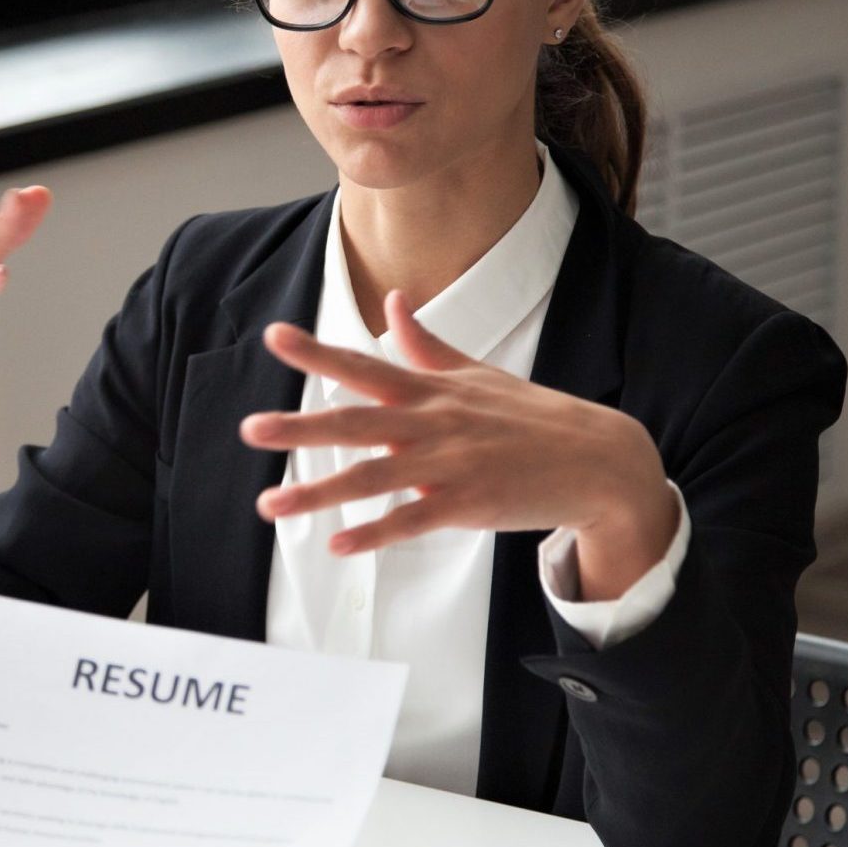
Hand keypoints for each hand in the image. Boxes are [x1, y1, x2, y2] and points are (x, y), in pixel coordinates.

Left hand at [238, 290, 678, 600]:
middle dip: (300, 426)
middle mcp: (433, 423)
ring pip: (373, 477)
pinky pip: (411, 521)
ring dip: (319, 492)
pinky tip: (337, 544)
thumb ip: (425, 344)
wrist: (598, 460)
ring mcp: (449, 465)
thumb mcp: (476, 373)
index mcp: (431, 390)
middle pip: (356, 422)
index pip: (363, 365)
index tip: (274, 337)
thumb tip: (394, 302)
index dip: (317, 352)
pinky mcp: (467, 505)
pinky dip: (374, 533)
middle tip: (250, 429)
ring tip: (270, 504)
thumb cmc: (533, 416)